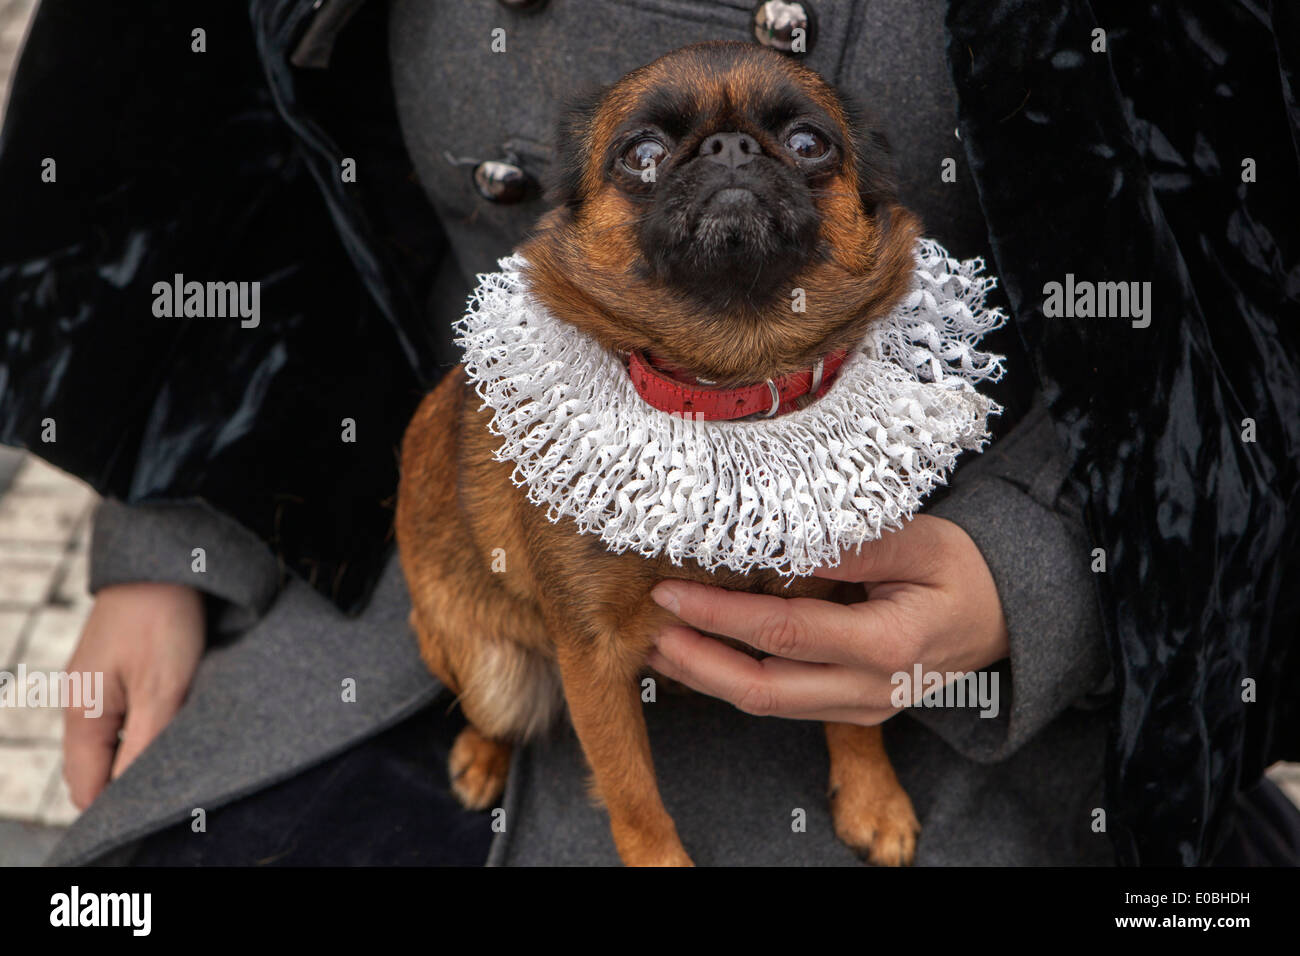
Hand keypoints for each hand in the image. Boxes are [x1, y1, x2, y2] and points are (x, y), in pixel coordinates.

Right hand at [62, 582, 204, 808]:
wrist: (163, 561)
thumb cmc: (160, 620)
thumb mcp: (161, 689)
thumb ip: (143, 746)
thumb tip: (129, 794)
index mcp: (82, 717)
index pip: (87, 788)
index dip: (120, 804)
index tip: (159, 800)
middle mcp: (82, 707)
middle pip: (98, 768)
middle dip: (131, 779)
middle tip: (176, 772)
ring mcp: (97, 688)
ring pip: (115, 741)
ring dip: (142, 749)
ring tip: (178, 743)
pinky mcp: (117, 672)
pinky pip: (127, 715)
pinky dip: (148, 724)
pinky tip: (175, 717)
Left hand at [646, 515, 1008, 724]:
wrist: (1008, 614)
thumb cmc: (963, 567)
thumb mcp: (917, 540)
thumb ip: (848, 543)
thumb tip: (774, 536)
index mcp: (888, 644)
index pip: (782, 632)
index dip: (719, 614)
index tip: (671, 589)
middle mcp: (871, 688)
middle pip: (763, 689)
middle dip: (695, 663)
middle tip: (646, 630)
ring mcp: (863, 707)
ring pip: (767, 704)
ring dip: (708, 678)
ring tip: (659, 644)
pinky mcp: (853, 710)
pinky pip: (785, 703)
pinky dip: (738, 680)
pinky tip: (705, 656)